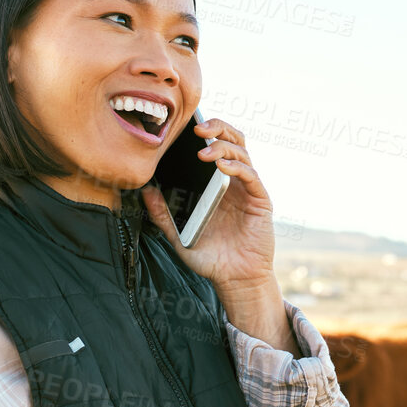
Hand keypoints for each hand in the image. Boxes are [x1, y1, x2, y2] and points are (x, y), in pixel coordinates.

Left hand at [141, 118, 294, 350]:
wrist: (234, 280)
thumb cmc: (210, 258)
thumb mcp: (178, 235)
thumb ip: (162, 214)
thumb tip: (145, 191)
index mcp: (216, 184)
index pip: (214, 146)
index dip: (205, 131)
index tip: (184, 126)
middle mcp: (234, 181)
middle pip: (232, 140)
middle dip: (217, 127)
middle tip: (198, 128)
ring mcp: (248, 189)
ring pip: (242, 152)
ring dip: (223, 146)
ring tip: (204, 151)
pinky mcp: (260, 200)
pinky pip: (251, 175)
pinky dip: (236, 167)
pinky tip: (221, 166)